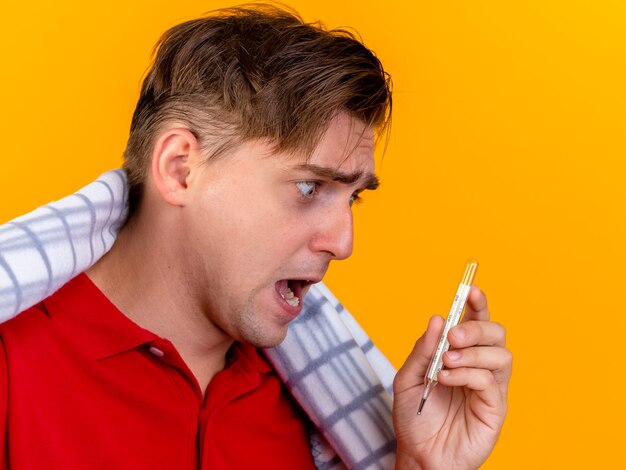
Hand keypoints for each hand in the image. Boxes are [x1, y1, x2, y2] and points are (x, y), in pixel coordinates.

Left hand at [392, 287, 511, 469]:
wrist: (418, 454)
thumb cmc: (414, 417)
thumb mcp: (408, 378)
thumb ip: (423, 349)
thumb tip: (436, 319)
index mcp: (460, 354)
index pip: (475, 322)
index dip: (477, 304)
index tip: (470, 290)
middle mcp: (479, 366)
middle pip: (496, 333)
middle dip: (477, 327)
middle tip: (453, 336)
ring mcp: (489, 387)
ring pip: (500, 355)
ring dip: (473, 353)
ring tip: (446, 363)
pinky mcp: (495, 408)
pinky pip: (491, 382)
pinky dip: (469, 374)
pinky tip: (447, 379)